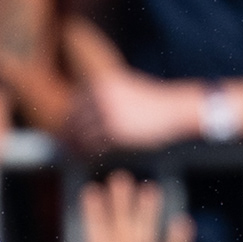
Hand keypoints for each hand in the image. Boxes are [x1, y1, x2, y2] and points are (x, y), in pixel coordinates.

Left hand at [47, 173, 194, 241]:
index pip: (97, 234)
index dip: (94, 215)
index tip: (90, 192)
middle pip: (122, 227)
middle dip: (120, 205)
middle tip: (119, 178)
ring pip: (146, 233)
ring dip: (147, 213)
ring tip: (148, 189)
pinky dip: (177, 240)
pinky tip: (181, 223)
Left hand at [62, 67, 203, 156]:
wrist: (173, 110)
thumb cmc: (150, 102)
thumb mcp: (125, 88)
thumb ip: (104, 95)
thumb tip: (80, 111)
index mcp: (103, 84)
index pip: (75, 103)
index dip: (71, 118)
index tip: (70, 130)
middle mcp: (102, 97)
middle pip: (74, 120)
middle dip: (70, 134)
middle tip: (69, 146)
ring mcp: (107, 115)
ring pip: (81, 135)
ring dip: (78, 146)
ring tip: (79, 153)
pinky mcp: (114, 132)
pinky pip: (93, 147)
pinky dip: (90, 153)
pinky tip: (92, 156)